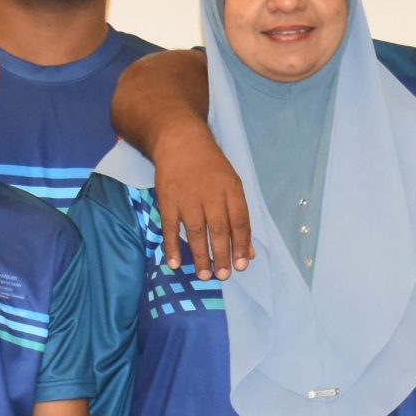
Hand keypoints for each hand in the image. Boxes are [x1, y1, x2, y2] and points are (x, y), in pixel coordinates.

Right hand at [152, 119, 252, 278]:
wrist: (180, 140)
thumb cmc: (210, 166)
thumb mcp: (232, 184)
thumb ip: (240, 218)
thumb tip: (248, 252)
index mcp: (231, 189)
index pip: (239, 221)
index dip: (241, 245)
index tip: (242, 265)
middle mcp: (211, 194)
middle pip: (218, 229)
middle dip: (222, 255)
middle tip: (223, 276)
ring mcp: (187, 197)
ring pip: (195, 231)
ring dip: (200, 256)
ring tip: (204, 276)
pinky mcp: (167, 199)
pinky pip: (169, 227)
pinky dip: (171, 246)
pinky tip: (175, 263)